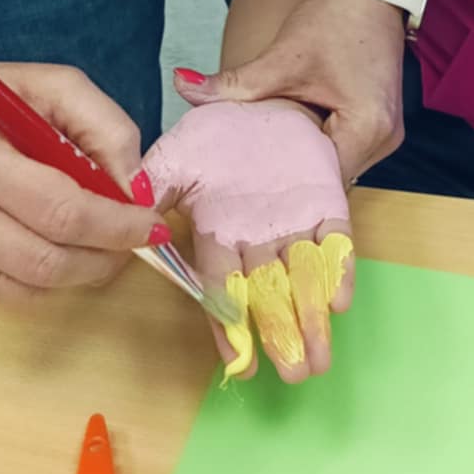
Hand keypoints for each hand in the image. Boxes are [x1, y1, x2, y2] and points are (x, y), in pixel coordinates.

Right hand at [0, 62, 160, 302]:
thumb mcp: (52, 85)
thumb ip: (105, 128)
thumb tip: (137, 189)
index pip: (59, 211)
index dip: (117, 227)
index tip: (153, 227)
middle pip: (46, 262)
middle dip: (105, 258)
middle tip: (132, 242)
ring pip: (29, 290)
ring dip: (78, 273)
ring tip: (95, 242)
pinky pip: (4, 294)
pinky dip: (40, 279)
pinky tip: (44, 241)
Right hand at [142, 98, 353, 383]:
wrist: (260, 98)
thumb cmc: (214, 133)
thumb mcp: (177, 156)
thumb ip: (157, 186)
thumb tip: (132, 210)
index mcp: (218, 234)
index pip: (222, 289)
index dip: (230, 325)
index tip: (238, 362)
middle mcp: (256, 239)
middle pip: (268, 295)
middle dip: (281, 335)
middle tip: (294, 375)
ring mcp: (293, 224)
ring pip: (303, 279)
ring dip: (312, 317)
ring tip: (321, 359)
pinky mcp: (326, 204)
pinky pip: (335, 241)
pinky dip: (339, 269)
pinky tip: (341, 300)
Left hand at [176, 0, 403, 177]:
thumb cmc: (335, 18)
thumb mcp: (282, 57)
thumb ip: (234, 83)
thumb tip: (182, 86)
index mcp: (368, 128)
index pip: (322, 180)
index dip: (284, 185)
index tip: (246, 187)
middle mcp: (385, 139)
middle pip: (330, 178)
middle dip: (291, 176)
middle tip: (246, 180)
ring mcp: (387, 133)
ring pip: (337, 166)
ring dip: (306, 162)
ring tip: (264, 164)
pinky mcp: (380, 123)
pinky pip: (346, 150)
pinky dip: (319, 146)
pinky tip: (291, 141)